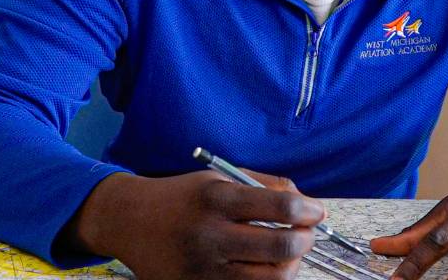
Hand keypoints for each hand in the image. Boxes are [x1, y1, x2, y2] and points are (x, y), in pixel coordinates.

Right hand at [70, 169, 325, 279]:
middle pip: (282, 248)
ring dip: (289, 265)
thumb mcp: (219, 178)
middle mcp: (210, 234)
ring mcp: (204, 267)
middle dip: (305, 240)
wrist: (130, 221)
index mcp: (217, 198)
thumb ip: (265, 185)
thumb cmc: (183, 197)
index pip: (281, 208)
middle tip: (306, 234)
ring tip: (285, 253)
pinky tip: (262, 267)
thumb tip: (307, 205)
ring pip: (271, 278)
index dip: (309, 211)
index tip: (317, 212)